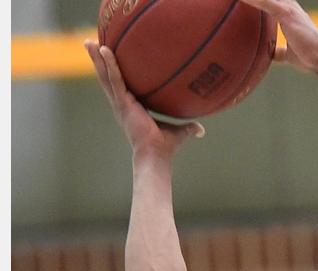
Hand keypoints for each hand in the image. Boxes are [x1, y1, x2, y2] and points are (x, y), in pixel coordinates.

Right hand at [84, 40, 203, 157]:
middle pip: (107, 78)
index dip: (114, 73)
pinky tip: (106, 50)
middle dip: (99, 61)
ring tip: (89, 42)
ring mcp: (120, 103)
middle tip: (91, 43)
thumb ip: (188, 127)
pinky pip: (115, 79)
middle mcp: (122, 103)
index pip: (121, 85)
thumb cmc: (165, 146)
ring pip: (106, 76)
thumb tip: (201, 130)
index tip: (110, 59)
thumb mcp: (178, 132)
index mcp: (131, 107)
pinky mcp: (122, 103)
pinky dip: (110, 65)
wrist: (156, 154)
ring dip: (98, 58)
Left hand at [239, 0, 317, 71]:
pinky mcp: (286, 13)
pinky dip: (252, 1)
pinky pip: (265, 3)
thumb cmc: (309, 57)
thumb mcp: (289, 54)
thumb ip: (279, 51)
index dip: (257, 0)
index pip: (268, 1)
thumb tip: (270, 55)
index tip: (241, 1)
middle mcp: (288, 6)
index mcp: (288, 13)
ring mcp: (287, 8)